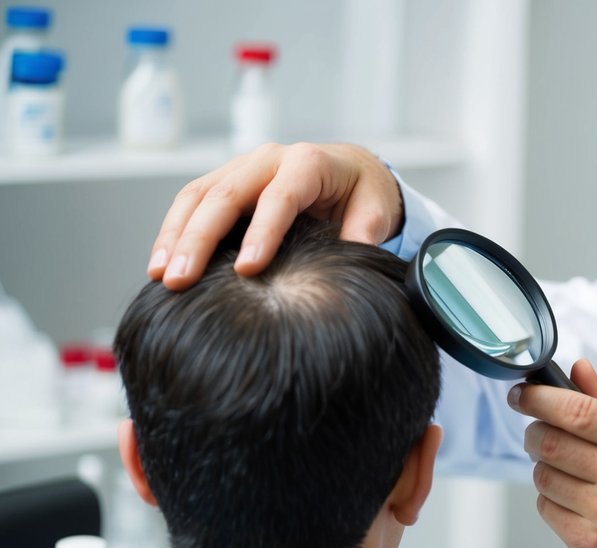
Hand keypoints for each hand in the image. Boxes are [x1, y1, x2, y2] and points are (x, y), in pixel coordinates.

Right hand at [147, 143, 401, 288]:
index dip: (262, 232)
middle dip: (199, 239)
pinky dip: (173, 232)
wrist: (350, 170)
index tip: (247, 269)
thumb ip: (366, 232)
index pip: (279, 197)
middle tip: (181, 280)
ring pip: (197, 196)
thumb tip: (352, 258)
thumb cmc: (362, 192)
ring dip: (175, 236)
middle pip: (225, 195)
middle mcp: (268, 159)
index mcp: (307, 163)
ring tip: (161, 275)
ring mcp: (241, 167)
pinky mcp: (226, 182)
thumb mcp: (376, 209)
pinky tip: (162, 263)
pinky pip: (192, 202)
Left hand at [511, 359, 596, 547]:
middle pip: (550, 440)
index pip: (579, 411)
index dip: (539, 398)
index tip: (521, 393)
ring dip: (543, 469)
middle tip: (536, 432)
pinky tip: (575, 504)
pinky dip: (551, 500)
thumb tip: (578, 368)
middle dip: (533, 431)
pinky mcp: (587, 544)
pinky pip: (545, 507)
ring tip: (566, 474)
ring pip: (542, 475)